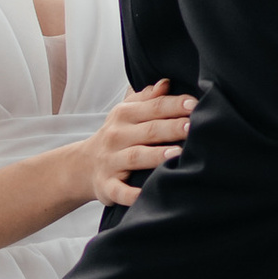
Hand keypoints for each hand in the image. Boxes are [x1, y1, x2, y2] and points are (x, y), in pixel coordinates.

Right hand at [78, 76, 193, 209]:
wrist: (82, 165)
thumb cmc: (115, 136)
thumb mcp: (125, 112)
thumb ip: (147, 99)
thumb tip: (166, 82)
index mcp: (124, 115)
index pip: (153, 107)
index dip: (174, 104)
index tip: (195, 104)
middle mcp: (117, 136)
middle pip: (148, 131)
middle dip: (171, 128)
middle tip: (193, 126)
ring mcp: (111, 161)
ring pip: (135, 157)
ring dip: (155, 155)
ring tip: (177, 154)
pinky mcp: (107, 186)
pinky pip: (119, 190)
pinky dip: (130, 194)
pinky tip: (144, 195)